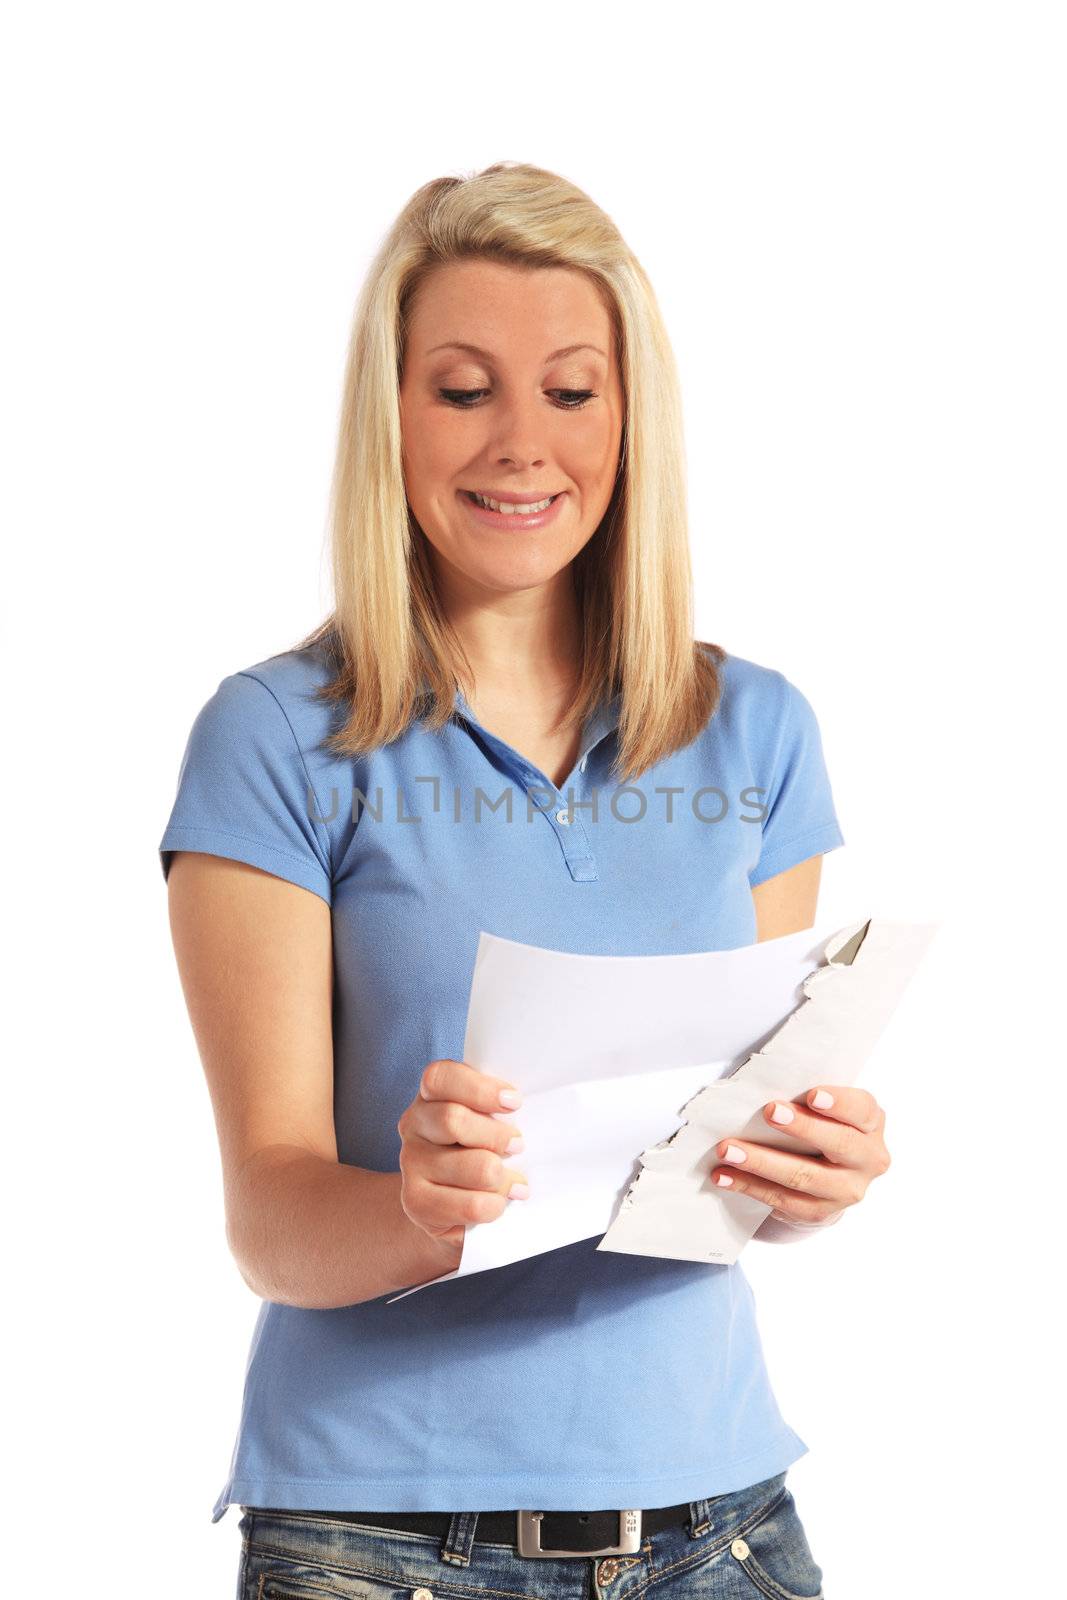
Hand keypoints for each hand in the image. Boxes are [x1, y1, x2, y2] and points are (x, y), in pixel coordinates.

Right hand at [397, 1058, 529, 1249]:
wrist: (450, 1202)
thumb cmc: (480, 1149)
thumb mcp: (489, 1120)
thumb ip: (500, 1111)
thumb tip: (536, 1115)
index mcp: (431, 1094)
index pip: (442, 1077)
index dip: (480, 1089)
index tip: (514, 1103)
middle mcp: (414, 1124)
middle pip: (452, 1119)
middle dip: (496, 1136)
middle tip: (518, 1146)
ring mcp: (410, 1162)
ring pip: (468, 1166)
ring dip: (501, 1177)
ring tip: (515, 1184)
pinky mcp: (416, 1201)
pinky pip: (468, 1204)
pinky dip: (492, 1206)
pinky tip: (499, 1204)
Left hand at [711, 1086, 889, 1225]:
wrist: (831, 1178)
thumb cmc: (823, 1127)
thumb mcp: (830, 1110)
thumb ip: (811, 1100)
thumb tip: (764, 1086)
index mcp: (871, 1124)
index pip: (862, 1109)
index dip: (839, 1103)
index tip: (812, 1096)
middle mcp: (868, 1159)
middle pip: (839, 1143)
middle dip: (802, 1127)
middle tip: (769, 1112)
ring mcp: (848, 1190)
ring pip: (804, 1176)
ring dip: (761, 1161)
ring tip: (728, 1150)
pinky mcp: (821, 1212)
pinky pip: (783, 1200)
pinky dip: (749, 1186)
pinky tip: (724, 1176)